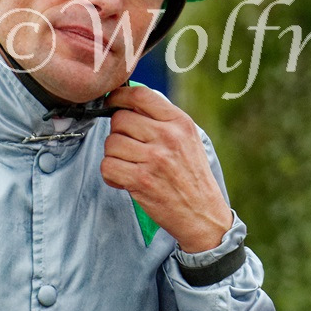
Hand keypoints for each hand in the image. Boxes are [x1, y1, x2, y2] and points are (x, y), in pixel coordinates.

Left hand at [101, 86, 232, 252]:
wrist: (203, 214)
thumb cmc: (192, 177)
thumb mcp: (188, 140)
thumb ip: (162, 120)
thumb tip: (128, 103)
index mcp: (180, 122)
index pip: (141, 95)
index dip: (119, 96)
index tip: (112, 102)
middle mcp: (168, 136)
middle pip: (120, 119)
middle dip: (118, 133)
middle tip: (129, 148)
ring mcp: (154, 158)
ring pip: (110, 143)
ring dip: (114, 156)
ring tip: (131, 166)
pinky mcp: (141, 180)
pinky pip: (107, 166)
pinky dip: (111, 175)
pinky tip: (125, 180)